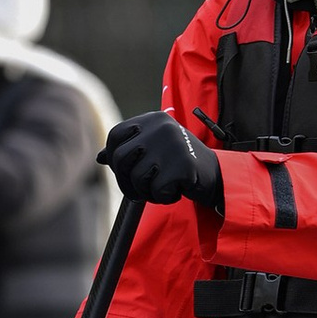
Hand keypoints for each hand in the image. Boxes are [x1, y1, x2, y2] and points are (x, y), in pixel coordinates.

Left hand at [101, 110, 224, 213]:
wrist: (216, 176)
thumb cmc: (179, 163)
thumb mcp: (153, 150)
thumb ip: (128, 151)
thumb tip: (100, 157)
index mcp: (153, 119)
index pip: (116, 136)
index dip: (113, 157)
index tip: (124, 172)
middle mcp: (161, 128)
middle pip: (120, 158)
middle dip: (125, 181)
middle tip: (140, 190)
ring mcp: (172, 145)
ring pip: (137, 177)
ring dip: (146, 191)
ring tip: (163, 187)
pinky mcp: (182, 166)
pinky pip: (156, 190)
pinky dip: (163, 197)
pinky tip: (176, 191)